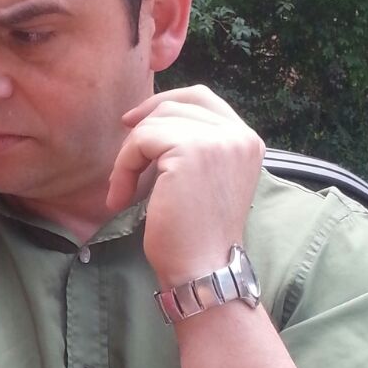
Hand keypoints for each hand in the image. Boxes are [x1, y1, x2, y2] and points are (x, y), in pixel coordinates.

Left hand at [108, 86, 264, 285]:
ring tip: (123, 191)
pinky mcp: (191, 150)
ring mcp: (218, 140)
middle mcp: (239, 135)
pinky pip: (141, 141)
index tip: (132, 123)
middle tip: (123, 166)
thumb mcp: (205, 179)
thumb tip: (149, 117)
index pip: (200, 97)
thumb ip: (193, 146)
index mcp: (246, 140)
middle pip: (174, 105)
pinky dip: (123, 167)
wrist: (203, 269)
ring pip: (154, 123)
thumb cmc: (196, 235)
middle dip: (142, 131)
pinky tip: (121, 198)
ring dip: (129, 156)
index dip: (163, 104)